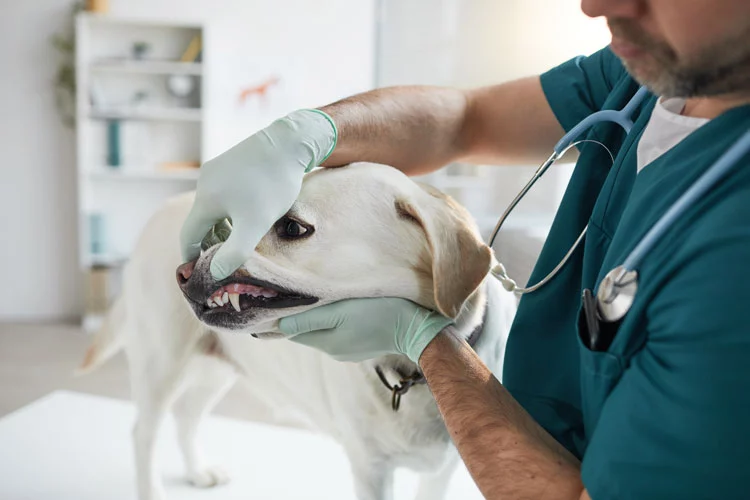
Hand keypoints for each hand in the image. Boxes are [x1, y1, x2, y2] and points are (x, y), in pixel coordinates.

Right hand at [180, 109, 336, 279]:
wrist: (289, 141)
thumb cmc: (272, 184)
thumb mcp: (256, 223)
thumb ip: (235, 251)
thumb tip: (216, 273)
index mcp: (205, 199)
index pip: (188, 235)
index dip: (190, 256)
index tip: (197, 273)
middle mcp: (205, 182)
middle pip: (200, 221)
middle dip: (208, 243)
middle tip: (220, 261)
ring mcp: (217, 169)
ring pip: (213, 207)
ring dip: (221, 227)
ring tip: (236, 242)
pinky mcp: (232, 162)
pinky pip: (224, 193)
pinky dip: (230, 210)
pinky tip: (248, 215)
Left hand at [278, 298, 452, 362]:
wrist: (416, 326)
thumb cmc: (377, 313)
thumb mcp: (340, 312)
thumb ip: (309, 319)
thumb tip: (279, 326)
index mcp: (326, 344)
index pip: (293, 331)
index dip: (284, 315)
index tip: (276, 299)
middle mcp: (335, 351)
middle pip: (309, 330)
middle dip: (303, 314)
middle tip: (297, 291)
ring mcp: (350, 350)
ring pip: (326, 330)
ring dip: (321, 316)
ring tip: (322, 296)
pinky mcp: (364, 344)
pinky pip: (342, 331)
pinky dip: (338, 320)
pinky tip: (345, 307)